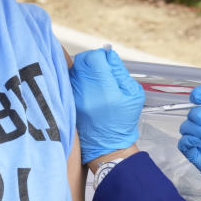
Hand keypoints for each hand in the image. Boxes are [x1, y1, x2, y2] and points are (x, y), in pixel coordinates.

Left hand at [70, 49, 144, 163]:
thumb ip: (120, 71)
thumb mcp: (133, 94)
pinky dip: (76, 81)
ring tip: (93, 81)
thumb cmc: (124, 120)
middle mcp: (86, 94)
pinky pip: (68, 83)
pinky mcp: (67, 104)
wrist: (109, 146)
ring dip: (82, 70)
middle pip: (80, 61)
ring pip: (72, 71)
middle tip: (99, 70)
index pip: (94, 58)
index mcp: (105, 91)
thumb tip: (108, 54)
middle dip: (90, 61)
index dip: (100, 56)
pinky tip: (86, 90)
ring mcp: (74, 100)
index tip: (106, 62)